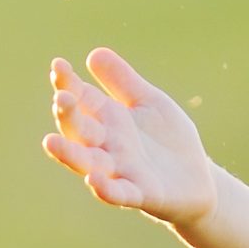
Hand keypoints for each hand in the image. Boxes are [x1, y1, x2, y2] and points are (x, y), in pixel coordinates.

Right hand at [41, 48, 218, 227]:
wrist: (198, 179)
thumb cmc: (168, 139)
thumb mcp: (149, 102)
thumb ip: (124, 82)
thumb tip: (93, 54)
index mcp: (109, 120)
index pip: (82, 100)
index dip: (68, 84)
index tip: (58, 66)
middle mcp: (108, 145)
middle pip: (80, 130)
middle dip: (68, 116)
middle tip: (61, 98)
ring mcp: (122, 170)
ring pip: (89, 163)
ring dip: (70, 155)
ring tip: (50, 142)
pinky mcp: (141, 193)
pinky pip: (118, 193)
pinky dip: (105, 188)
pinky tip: (93, 180)